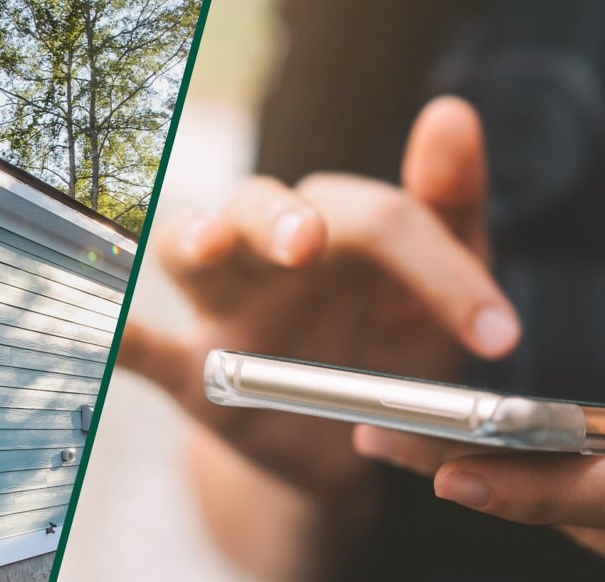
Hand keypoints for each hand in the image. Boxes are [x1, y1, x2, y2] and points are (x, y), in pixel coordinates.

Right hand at [117, 97, 520, 494]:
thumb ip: (450, 208)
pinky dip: (120, 341)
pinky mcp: (194, 375)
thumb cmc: (396, 346)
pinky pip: (145, 351)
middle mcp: (273, 255)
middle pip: (255, 207)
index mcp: (340, 227)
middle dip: (275, 216)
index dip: (442, 270)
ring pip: (188, 255)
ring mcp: (227, 311)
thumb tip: (451, 111)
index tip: (500, 335)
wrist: (351, 446)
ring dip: (192, 240)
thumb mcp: (443, 288)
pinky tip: (104, 333)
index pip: (380, 222)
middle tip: (307, 240)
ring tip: (207, 245)